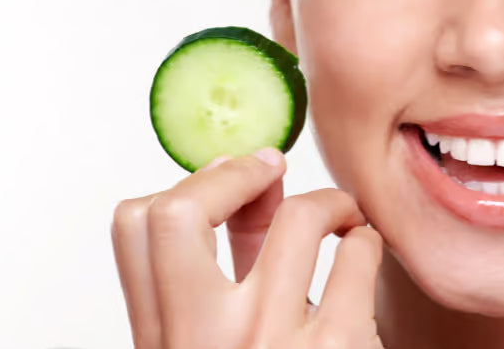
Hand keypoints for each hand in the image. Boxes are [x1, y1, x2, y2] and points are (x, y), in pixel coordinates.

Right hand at [111, 149, 383, 347]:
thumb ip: (230, 276)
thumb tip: (256, 188)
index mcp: (165, 342)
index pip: (135, 228)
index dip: (187, 187)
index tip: (229, 183)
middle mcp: (202, 341)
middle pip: (178, 212)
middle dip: (232, 173)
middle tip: (272, 172)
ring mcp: (268, 344)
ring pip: (295, 218)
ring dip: (330, 202)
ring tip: (344, 217)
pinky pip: (357, 256)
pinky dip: (368, 243)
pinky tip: (366, 256)